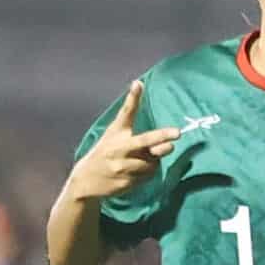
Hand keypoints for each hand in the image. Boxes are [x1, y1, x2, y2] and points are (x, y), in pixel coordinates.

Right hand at [67, 81, 179, 201]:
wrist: (87, 180)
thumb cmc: (106, 152)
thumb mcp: (114, 133)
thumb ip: (130, 118)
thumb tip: (139, 85)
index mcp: (116, 133)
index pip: (126, 112)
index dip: (133, 98)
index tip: (138, 84)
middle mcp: (119, 148)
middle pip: (144, 140)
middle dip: (161, 137)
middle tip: (177, 133)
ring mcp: (122, 166)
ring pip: (152, 163)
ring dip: (154, 162)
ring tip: (143, 160)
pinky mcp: (126, 181)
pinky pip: (148, 176)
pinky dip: (148, 173)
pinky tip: (137, 172)